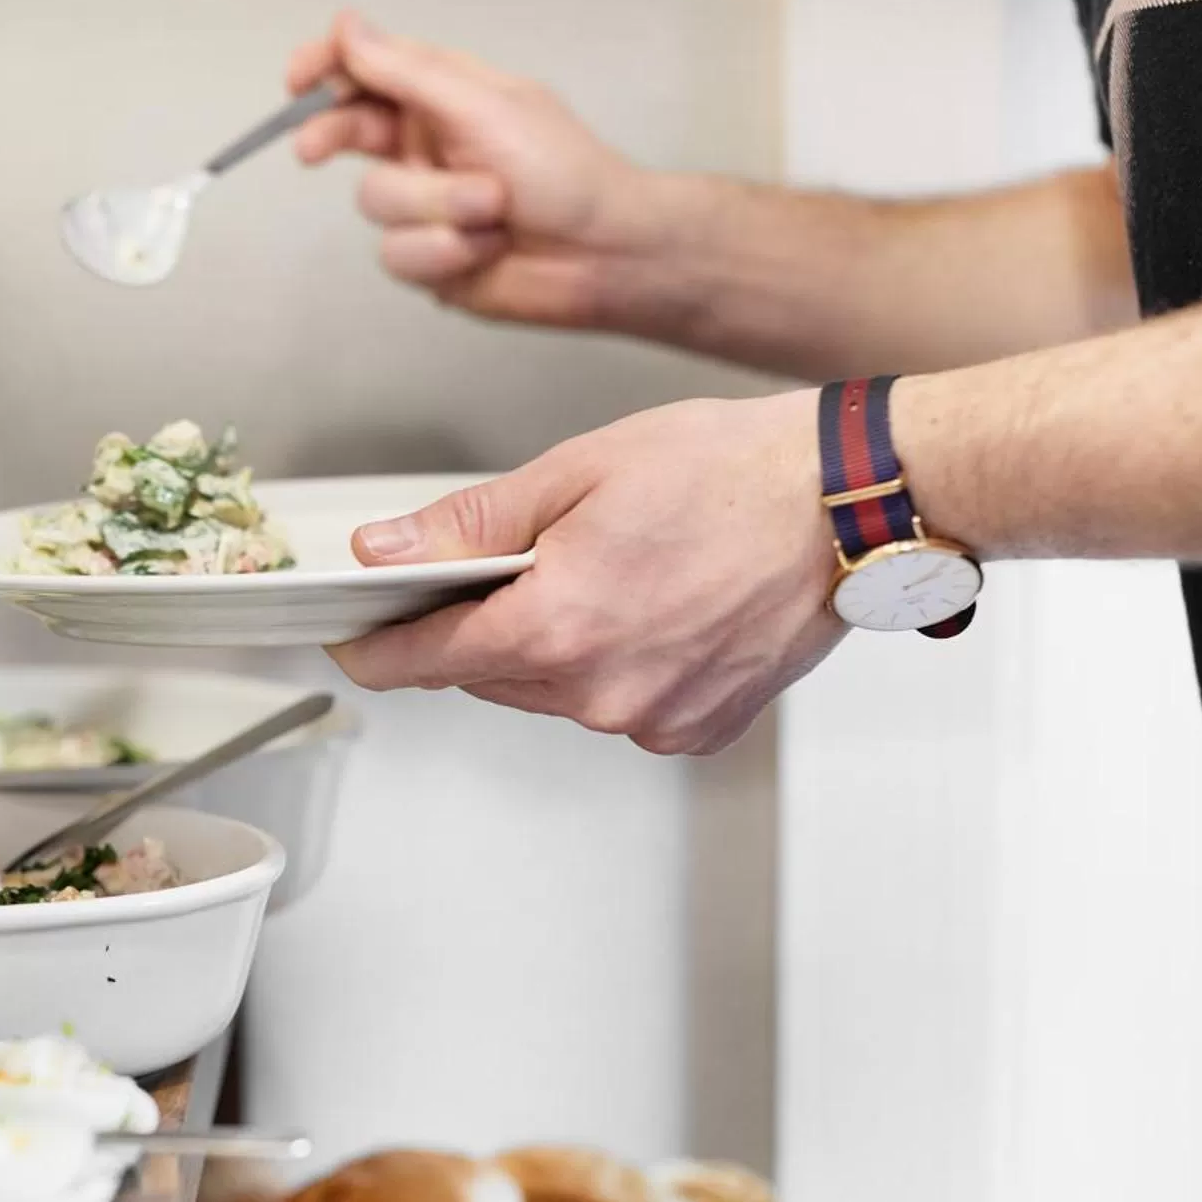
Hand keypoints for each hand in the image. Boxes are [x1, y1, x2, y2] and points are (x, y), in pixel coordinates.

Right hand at [287, 10, 678, 330]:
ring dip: (436, 207)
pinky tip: (487, 249)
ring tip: (492, 211)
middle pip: (348, 131)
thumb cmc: (565, 173)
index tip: (297, 78)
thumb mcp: (484, 106)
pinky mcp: (427, 258)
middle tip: (314, 148)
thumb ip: (408, 72)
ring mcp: (423, 203)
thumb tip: (348, 26)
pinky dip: (445, 252)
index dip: (326, 68)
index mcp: (443, 95)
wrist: (604, 255)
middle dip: (335, 137)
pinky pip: (398, 254)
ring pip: (375, 202)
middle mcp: (425, 145)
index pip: (366, 69)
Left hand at [328, 392, 845, 755]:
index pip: (422, 660)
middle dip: (478, 624)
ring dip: (549, 644)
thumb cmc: (730, 471)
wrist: (852, 500)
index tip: (349, 640)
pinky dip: (614, 664)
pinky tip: (652, 607)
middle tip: (511, 562)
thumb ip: (467, 526)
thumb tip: (383, 553)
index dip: (376, 648)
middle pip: (486, 674)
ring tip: (604, 572)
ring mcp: (652, 720)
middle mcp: (601, 692)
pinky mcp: (696, 730)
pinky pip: (618, 704)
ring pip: (551, 691)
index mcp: (557, 627)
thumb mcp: (573, 473)